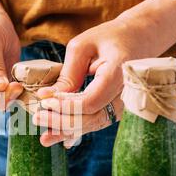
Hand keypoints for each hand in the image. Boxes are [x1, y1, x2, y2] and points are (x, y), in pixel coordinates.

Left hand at [33, 16, 153, 146]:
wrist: (139, 39)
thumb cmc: (109, 38)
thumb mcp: (83, 47)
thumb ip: (68, 74)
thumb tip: (46, 97)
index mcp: (119, 72)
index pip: (90, 100)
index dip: (66, 105)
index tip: (45, 102)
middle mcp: (126, 94)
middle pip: (92, 118)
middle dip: (61, 122)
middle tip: (36, 119)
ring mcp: (124, 105)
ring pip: (94, 124)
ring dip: (67, 131)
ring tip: (44, 136)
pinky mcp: (117, 109)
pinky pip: (96, 123)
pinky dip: (77, 130)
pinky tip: (59, 138)